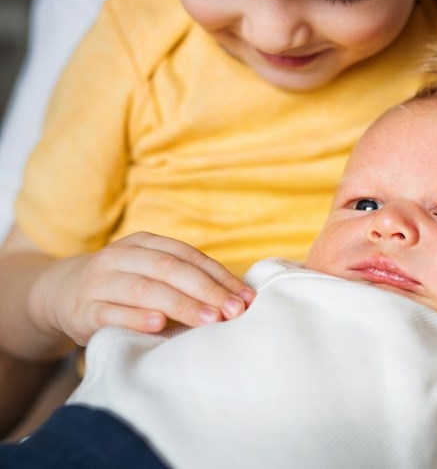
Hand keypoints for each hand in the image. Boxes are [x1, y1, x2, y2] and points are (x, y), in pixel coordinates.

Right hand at [30, 232, 254, 345]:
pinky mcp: (83, 309)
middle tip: (233, 311)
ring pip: (144, 289)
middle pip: (170, 269)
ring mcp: (100, 281)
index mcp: (145, 243)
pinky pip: (111, 312)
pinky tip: (159, 325)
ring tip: (209, 320)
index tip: (245, 297)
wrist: (59, 293)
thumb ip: (185, 280)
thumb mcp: (150, 272)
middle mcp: (122, 256)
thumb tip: (237, 299)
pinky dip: (137, 317)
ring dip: (181, 305)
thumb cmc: (123, 286)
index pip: (189, 256)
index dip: (219, 276)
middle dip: (207, 291)